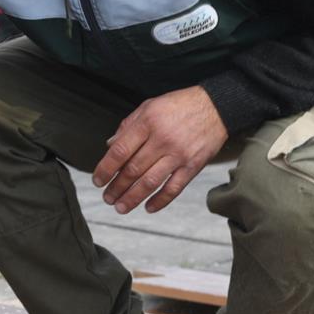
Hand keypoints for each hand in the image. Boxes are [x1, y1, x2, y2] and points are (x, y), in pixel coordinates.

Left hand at [91, 86, 228, 214]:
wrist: (216, 107)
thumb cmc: (178, 106)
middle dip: (117, 187)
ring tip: (121, 207)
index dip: (106, 168)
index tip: (98, 180)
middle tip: (107, 198)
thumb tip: (109, 146)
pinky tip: (148, 208)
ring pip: (150, 182)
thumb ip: (128, 126)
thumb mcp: (148, 107)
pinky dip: (160, 200)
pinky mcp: (193, 165)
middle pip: (133, 170)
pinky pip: (174, 188)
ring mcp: (178, 154)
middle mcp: (162, 140)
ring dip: (133, 197)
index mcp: (147, 123)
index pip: (120, 151)